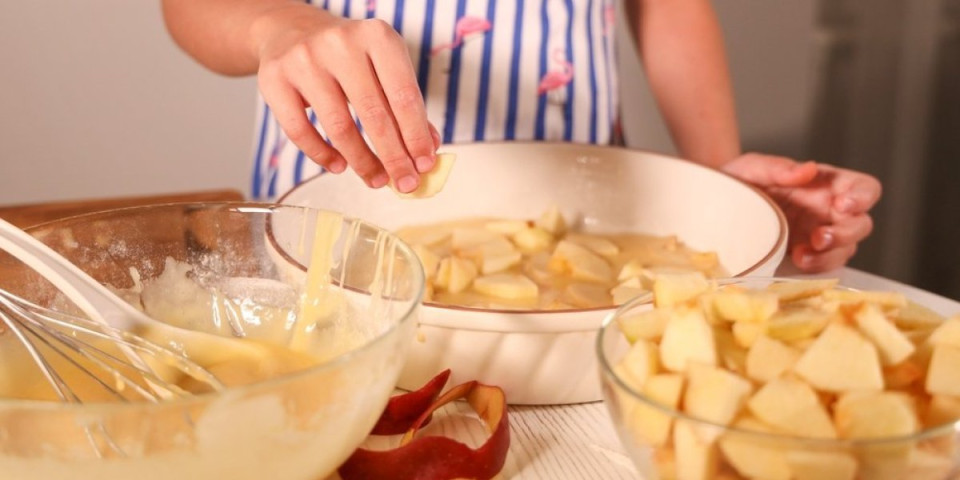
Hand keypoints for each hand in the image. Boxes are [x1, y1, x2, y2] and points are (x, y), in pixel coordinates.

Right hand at [251, 4, 438, 191]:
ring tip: (375, 179)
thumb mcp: (382, 66)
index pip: (404, 96)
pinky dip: (322, 155)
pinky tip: (339, 166)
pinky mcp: (274, 79)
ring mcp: (304, 60)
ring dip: (362, 161)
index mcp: (376, 36)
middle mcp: (340, 44)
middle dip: (393, 157)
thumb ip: (405, 104)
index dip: (416, 136)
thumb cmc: (347, 56)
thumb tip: (427, 148)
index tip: (424, 164)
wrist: (291, 31)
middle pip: (374, 114)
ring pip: (339, 127)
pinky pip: (300, 131)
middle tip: (404, 183)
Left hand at [722, 153, 881, 271]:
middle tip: (819, 236)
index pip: (863, 188)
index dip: (863, 197)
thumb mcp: (750, 168)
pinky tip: (797, 261)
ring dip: (830, 254)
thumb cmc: (737, 182)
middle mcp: (828, 209)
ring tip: (803, 255)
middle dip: (846, 233)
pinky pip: (824, 264)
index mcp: (825, 183)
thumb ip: (777, 167)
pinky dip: (816, 266)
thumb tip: (807, 170)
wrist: (714, 208)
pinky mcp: (805, 254)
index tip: (844, 204)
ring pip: (846, 248)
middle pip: (861, 224)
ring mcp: (818, 234)